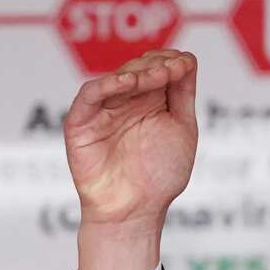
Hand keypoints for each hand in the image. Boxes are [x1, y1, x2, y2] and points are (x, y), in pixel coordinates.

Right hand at [62, 50, 197, 269]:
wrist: (135, 210)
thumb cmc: (159, 176)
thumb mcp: (182, 129)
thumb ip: (183, 95)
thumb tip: (188, 59)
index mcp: (151, 101)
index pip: (159, 69)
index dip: (172, 62)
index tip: (186, 64)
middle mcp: (126, 102)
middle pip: (139, 70)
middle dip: (157, 65)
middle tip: (172, 68)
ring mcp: (104, 110)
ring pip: (117, 79)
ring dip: (139, 73)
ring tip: (156, 74)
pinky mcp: (81, 122)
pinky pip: (90, 96)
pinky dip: (107, 85)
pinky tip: (128, 82)